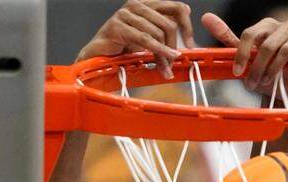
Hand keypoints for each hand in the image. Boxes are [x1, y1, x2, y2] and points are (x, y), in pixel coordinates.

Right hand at [77, 0, 196, 78]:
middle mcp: (136, 4)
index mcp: (146, 4)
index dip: (187, 26)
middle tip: (173, 63)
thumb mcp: (147, 36)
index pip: (176, 8)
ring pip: (157, 33)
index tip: (190, 44)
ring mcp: (125, 13)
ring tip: (165, 68)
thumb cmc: (121, 47)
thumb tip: (186, 17)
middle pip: (168, 24)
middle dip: (173, 46)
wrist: (96, 56)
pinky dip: (157, 52)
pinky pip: (145, 39)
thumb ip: (163, 26)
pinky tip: (163, 62)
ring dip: (163, 54)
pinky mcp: (117, 25)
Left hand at [201, 13, 287, 102]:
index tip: (237, 72)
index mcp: (264, 26)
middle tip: (251, 84)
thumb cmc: (265, 72)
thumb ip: (227, 39)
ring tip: (268, 81)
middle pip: (265, 44)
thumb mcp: (244, 58)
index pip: (249, 34)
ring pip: (283, 48)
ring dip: (273, 69)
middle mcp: (282, 26)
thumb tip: (206, 17)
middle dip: (256, 67)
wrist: (287, 91)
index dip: (242, 54)